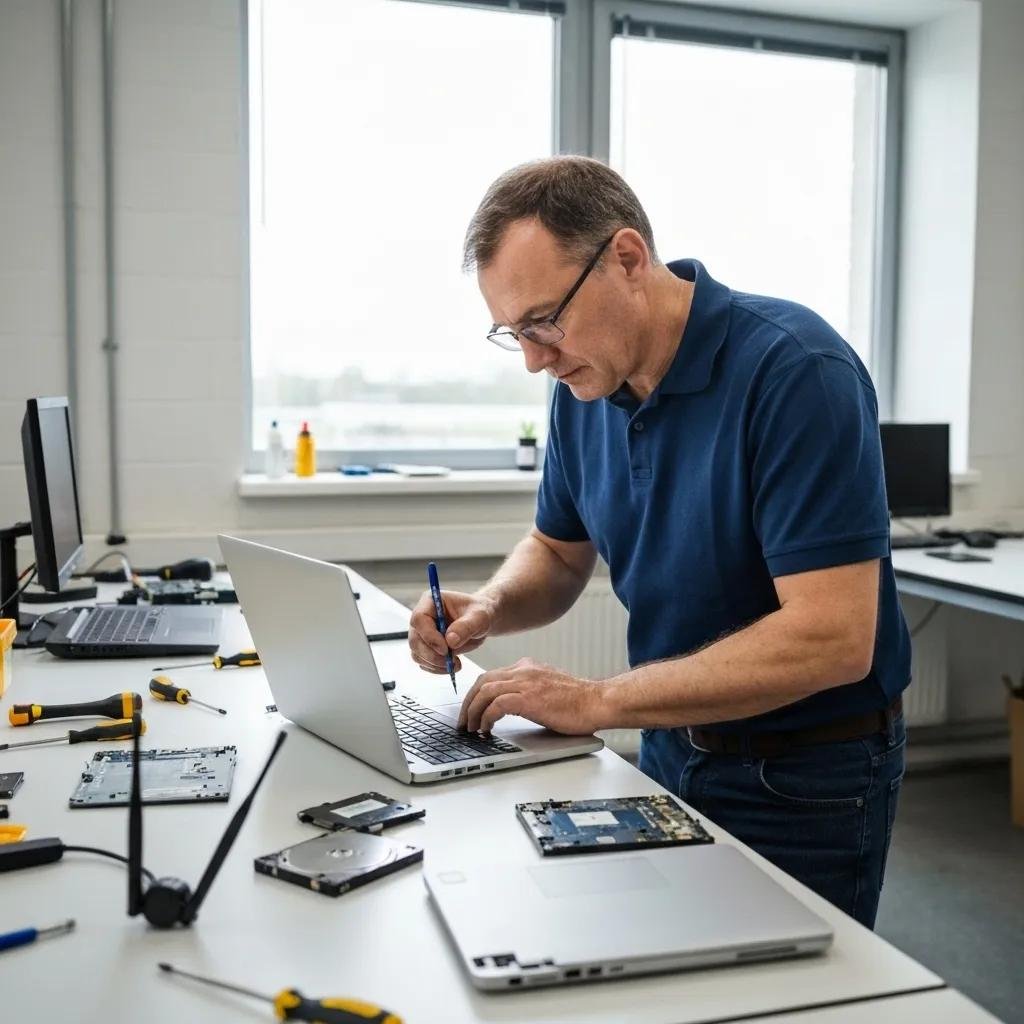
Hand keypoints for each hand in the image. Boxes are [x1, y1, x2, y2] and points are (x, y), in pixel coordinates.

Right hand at [408, 589, 493, 674]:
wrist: (481, 622)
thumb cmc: (479, 613)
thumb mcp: (479, 617)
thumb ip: (466, 626)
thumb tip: (450, 641)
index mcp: (430, 602)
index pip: (419, 619)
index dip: (429, 636)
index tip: (445, 649)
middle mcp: (422, 618)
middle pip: (415, 640)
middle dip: (431, 655)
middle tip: (450, 662)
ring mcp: (422, 634)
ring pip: (417, 653)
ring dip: (435, 664)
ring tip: (456, 664)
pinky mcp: (426, 648)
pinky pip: (424, 662)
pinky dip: (437, 668)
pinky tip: (453, 665)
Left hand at [458, 657, 605, 734]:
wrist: (598, 701)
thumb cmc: (579, 701)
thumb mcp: (548, 688)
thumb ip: (530, 690)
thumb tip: (511, 706)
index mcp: (528, 667)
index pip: (492, 676)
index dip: (476, 694)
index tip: (471, 709)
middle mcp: (524, 671)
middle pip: (483, 681)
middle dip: (468, 702)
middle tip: (464, 721)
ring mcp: (526, 683)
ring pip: (485, 692)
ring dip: (473, 712)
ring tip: (471, 728)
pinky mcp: (529, 699)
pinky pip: (496, 706)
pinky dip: (486, 718)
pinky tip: (486, 729)